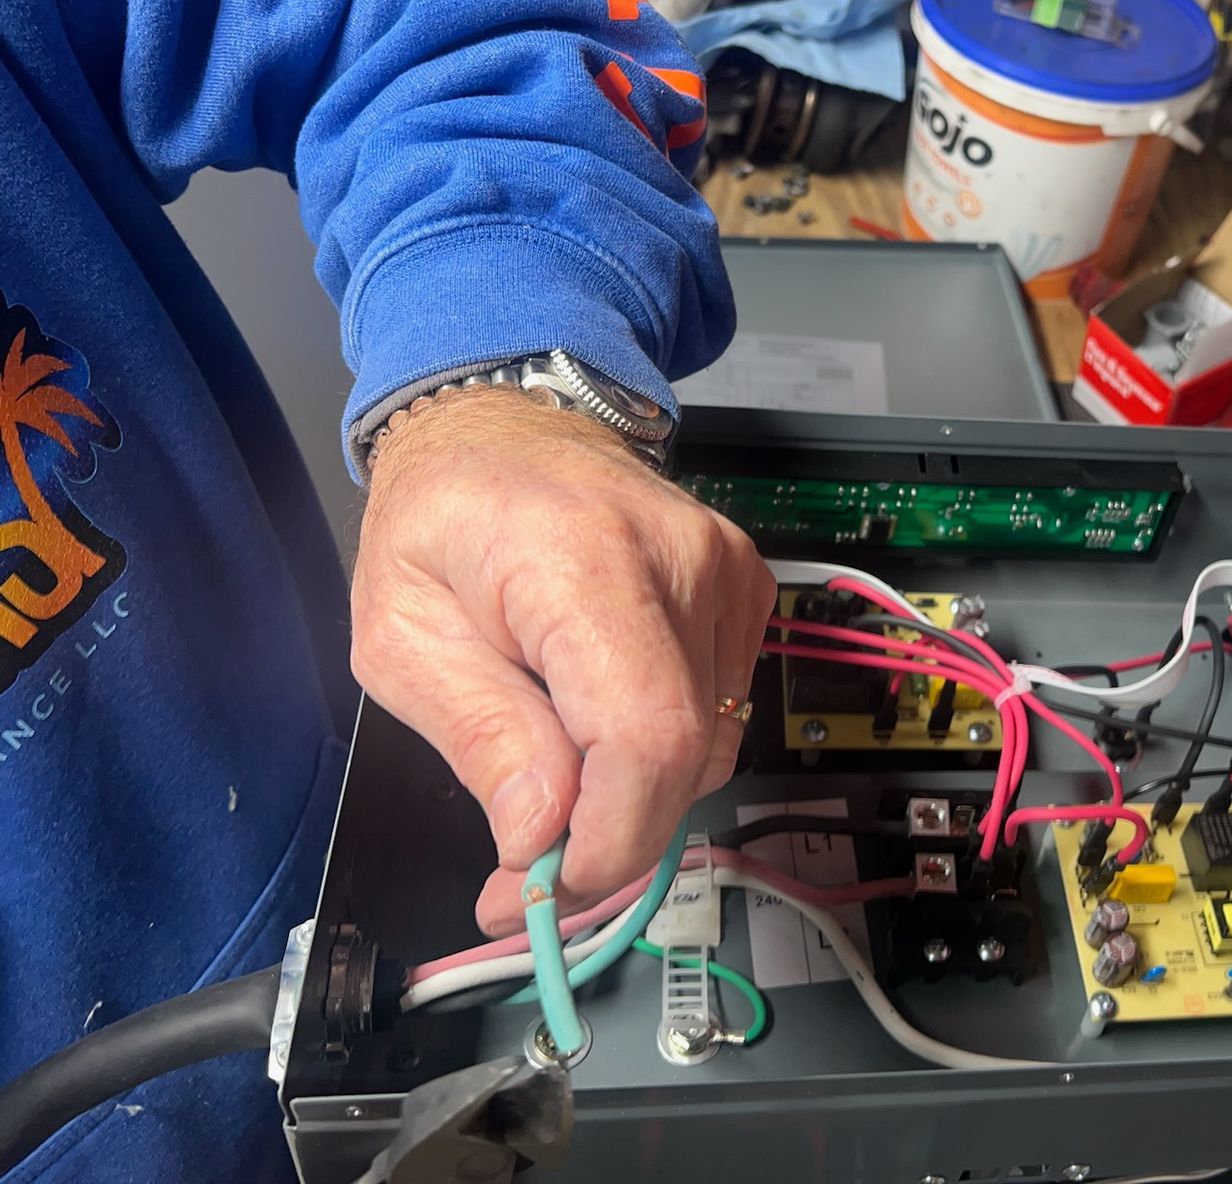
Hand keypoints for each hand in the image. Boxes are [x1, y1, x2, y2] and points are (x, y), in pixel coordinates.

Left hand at [350, 385, 775, 934]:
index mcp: (583, 559)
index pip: (646, 735)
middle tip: (527, 868)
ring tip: (553, 771)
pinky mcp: (745, 590)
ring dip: (632, 792)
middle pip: (686, 756)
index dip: (610, 841)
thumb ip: (479, 736)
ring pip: (709, 748)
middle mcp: (680, 560)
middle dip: (608, 838)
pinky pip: (720, 714)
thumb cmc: (441, 518)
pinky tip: (598, 712)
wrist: (504, 424)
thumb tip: (539, 837)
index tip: (544, 892)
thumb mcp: (401, 634)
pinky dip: (661, 745)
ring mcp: (725, 573)